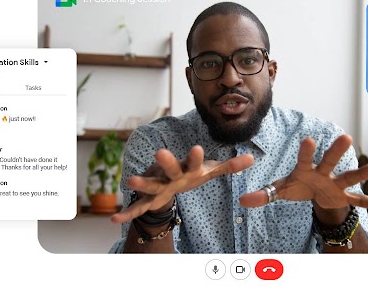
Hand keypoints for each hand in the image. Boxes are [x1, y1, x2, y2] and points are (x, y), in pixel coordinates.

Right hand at [111, 145, 253, 223]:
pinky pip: (138, 209)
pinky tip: (115, 219)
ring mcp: (157, 187)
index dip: (194, 157)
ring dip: (141, 183)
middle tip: (160, 152)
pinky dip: (128, 214)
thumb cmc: (190, 174)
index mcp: (186, 168)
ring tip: (130, 180)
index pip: (193, 162)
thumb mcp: (209, 172)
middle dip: (166, 162)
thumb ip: (228, 167)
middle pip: (169, 170)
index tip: (197, 148)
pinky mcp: (148, 200)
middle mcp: (170, 175)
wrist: (166, 180)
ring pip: (150, 186)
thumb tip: (252, 158)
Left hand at [239, 135, 367, 209]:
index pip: (304, 159)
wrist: (314, 195)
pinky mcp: (344, 197)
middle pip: (330, 162)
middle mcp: (323, 174)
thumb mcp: (280, 191)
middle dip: (336, 152)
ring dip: (361, 174)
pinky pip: (360, 201)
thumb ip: (263, 195)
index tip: (309, 139)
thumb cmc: (297, 187)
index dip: (306, 151)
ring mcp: (336, 185)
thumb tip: (243, 201)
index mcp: (305, 170)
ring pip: (349, 178)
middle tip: (346, 137)